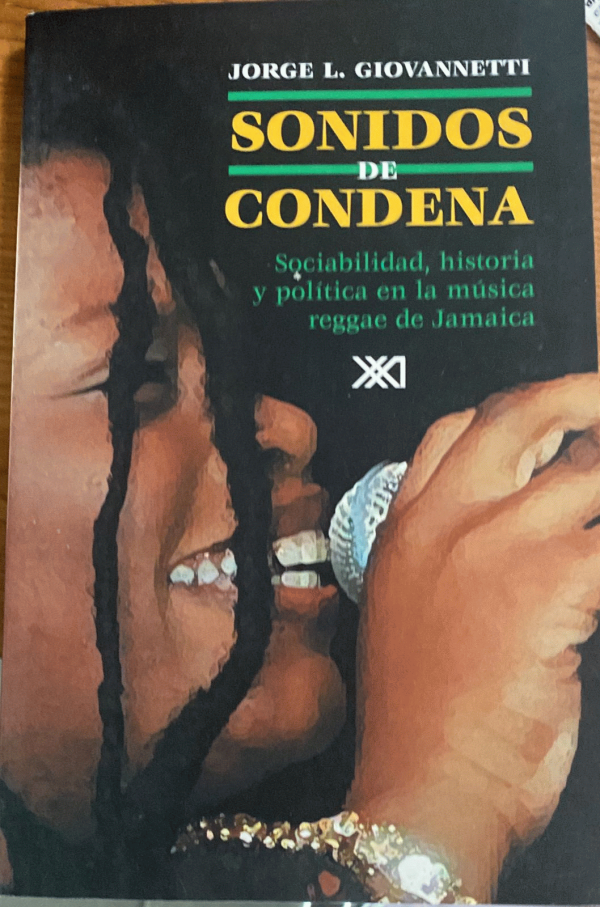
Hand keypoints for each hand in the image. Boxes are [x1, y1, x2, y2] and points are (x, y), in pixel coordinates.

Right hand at [348, 374, 599, 900]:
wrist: (427, 785)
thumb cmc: (423, 715)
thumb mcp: (414, 615)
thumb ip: (452, 556)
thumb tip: (526, 523)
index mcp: (407, 526)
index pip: (451, 430)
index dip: (507, 411)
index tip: (547, 416)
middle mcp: (446, 518)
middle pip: (514, 417)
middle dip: (576, 394)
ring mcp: (496, 541)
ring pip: (587, 468)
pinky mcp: (553, 579)